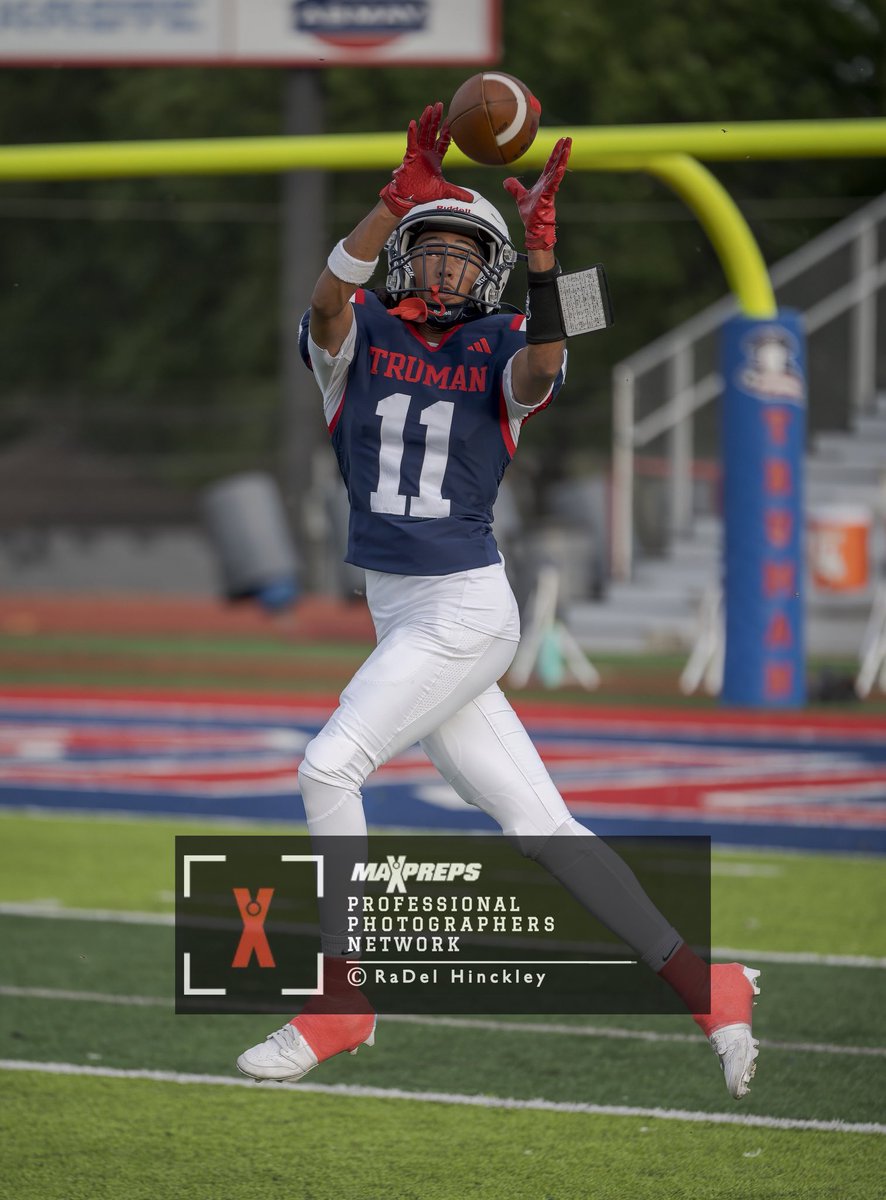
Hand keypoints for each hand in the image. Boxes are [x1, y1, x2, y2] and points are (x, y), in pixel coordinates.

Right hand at [380, 102, 473, 217]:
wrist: (409, 200)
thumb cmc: (423, 194)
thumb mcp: (444, 191)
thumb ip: (457, 193)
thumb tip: (472, 200)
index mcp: (434, 158)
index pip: (442, 141)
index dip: (446, 130)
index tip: (451, 119)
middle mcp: (426, 153)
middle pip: (431, 132)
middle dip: (436, 118)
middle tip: (440, 104)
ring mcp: (417, 153)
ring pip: (422, 133)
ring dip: (425, 121)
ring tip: (429, 108)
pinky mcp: (409, 157)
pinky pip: (411, 143)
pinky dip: (412, 133)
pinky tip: (413, 123)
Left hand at [503, 137, 571, 250]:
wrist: (533, 229)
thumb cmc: (531, 216)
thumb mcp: (520, 198)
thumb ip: (515, 188)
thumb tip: (506, 181)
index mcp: (544, 183)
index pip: (550, 164)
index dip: (555, 152)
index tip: (561, 141)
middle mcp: (548, 184)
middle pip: (557, 164)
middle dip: (563, 151)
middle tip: (569, 138)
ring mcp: (549, 190)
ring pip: (558, 171)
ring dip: (563, 159)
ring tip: (569, 147)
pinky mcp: (547, 198)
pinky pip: (553, 185)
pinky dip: (557, 176)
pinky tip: (560, 167)